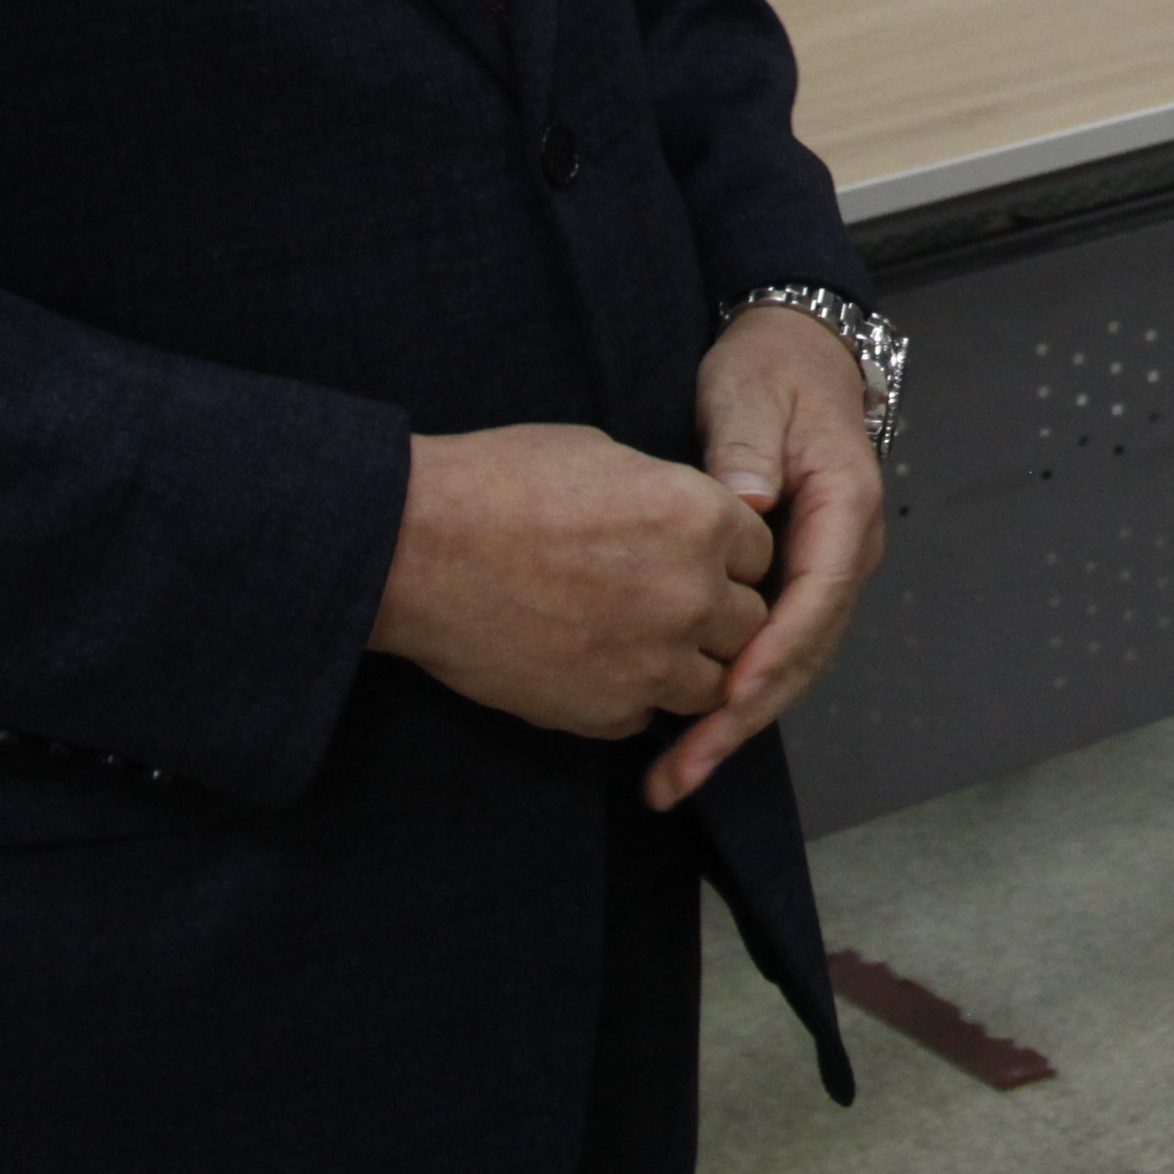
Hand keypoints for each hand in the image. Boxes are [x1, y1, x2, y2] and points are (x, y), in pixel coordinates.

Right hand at [370, 425, 769, 741]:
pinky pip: (649, 716)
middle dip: (714, 614)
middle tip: (662, 602)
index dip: (725, 557)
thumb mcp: (605, 457)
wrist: (414, 549)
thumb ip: (669, 496)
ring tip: (632, 640)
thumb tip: (687, 520)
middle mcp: (693, 594)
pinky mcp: (606, 712)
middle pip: (747, 623)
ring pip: (711, 683)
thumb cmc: (498, 484)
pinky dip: (631, 697)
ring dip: (683, 665)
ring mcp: (653, 662)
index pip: (759, 554)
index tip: (691, 557)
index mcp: (702, 518)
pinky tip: (591, 666)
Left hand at [649, 304, 891, 811]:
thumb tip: (743, 501)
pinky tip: (688, 734)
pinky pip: (773, 653)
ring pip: (791, 667)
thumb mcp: (752, 394)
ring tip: (676, 776)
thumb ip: (747, 447)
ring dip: (736, 725)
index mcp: (845, 508)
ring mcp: (824, 576)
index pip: (817, 597)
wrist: (797, 356)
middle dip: (745, 718)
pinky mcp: (796, 588)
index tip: (726, 697)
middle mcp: (845, 554)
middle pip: (805, 654)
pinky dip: (734, 699)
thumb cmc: (772, 373)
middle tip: (684, 769)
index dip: (773, 653)